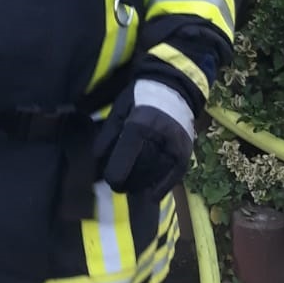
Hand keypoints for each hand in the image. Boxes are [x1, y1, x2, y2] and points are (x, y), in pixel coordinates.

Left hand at [95, 80, 195, 201]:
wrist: (173, 87)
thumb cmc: (140, 97)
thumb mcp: (119, 109)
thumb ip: (108, 134)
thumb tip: (98, 158)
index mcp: (140, 124)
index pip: (125, 157)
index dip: (115, 173)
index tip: (110, 179)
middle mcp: (160, 138)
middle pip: (140, 171)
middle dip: (126, 182)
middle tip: (118, 183)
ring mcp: (175, 147)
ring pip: (155, 176)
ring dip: (141, 185)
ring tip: (133, 183)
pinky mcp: (185, 153)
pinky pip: (173, 178)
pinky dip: (161, 189)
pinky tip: (151, 195)